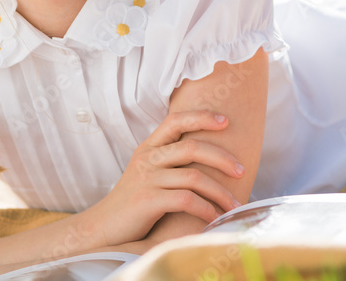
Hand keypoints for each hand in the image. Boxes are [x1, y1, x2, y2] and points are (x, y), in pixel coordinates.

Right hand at [88, 110, 245, 246]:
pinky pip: (186, 200)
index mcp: (148, 148)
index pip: (176, 120)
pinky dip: (206, 209)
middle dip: (222, 158)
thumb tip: (207, 155)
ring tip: (234, 204)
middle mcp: (147, 158)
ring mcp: (147, 179)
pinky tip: (215, 218)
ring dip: (220, 192)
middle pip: (192, 147)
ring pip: (194, 176)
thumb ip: (169, 161)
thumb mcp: (148, 173)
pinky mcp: (147, 200)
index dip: (202, 117)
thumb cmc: (133, 202)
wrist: (103, 228)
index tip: (226, 121)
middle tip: (242, 170)